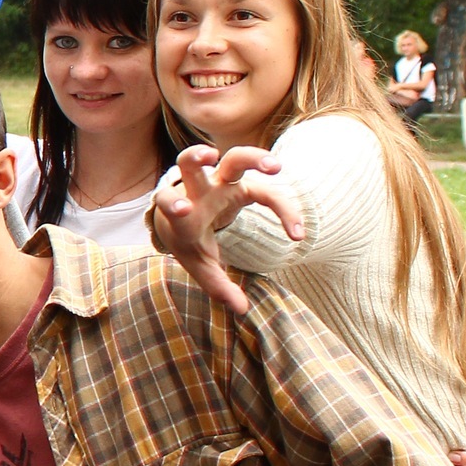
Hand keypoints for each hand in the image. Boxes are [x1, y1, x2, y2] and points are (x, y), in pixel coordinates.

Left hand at [147, 146, 303, 314]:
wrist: (191, 216)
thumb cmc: (191, 240)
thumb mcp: (199, 264)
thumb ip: (217, 285)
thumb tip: (241, 309)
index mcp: (180, 211)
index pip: (169, 201)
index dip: (172, 203)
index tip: (184, 210)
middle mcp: (198, 190)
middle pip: (190, 162)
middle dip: (196, 156)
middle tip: (210, 156)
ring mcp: (221, 181)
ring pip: (233, 158)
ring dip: (251, 157)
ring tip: (274, 167)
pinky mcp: (241, 180)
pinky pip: (264, 186)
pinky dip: (281, 205)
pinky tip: (295, 230)